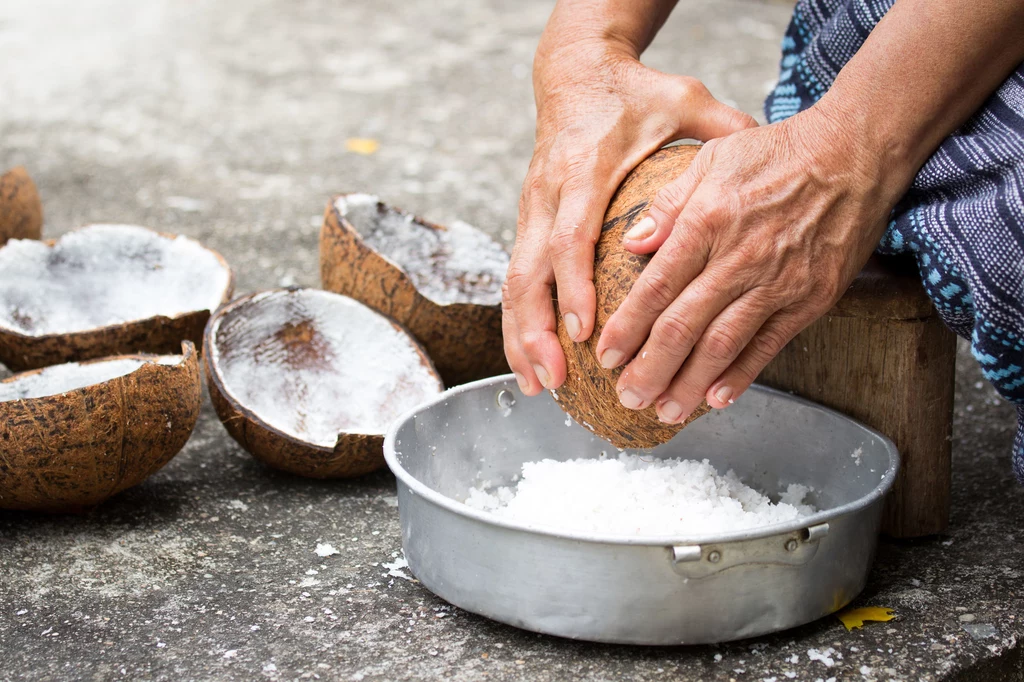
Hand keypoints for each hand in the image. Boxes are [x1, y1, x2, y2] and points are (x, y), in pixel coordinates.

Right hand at [504, 39, 755, 395]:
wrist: (576, 74)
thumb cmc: (634, 92)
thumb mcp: (683, 100)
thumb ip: (720, 129)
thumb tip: (765, 154)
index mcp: (585, 169)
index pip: (571, 235)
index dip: (573, 286)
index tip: (584, 331)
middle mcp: (548, 195)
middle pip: (529, 272)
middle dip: (537, 331)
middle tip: (557, 378)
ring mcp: (532, 211)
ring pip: (514, 284)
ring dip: (522, 338)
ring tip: (539, 386)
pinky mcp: (529, 223)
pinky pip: (516, 282)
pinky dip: (519, 326)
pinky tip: (532, 363)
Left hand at [595, 105, 909, 422]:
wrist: (854, 156)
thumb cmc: (778, 155)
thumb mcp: (711, 159)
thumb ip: (667, 204)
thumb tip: (631, 242)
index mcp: (707, 222)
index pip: (656, 286)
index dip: (628, 327)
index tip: (605, 355)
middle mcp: (739, 259)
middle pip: (684, 326)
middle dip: (650, 368)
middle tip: (628, 396)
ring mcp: (776, 284)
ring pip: (722, 345)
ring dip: (689, 384)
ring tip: (664, 409)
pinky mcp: (808, 300)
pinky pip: (767, 346)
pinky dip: (740, 376)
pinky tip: (715, 399)